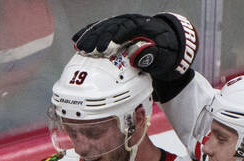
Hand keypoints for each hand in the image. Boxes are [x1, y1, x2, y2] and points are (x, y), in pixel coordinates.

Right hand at [73, 12, 196, 82]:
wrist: (167, 45)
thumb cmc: (166, 52)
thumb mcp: (166, 56)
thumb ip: (154, 56)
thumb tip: (137, 55)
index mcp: (144, 25)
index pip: (128, 27)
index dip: (117, 36)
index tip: (107, 47)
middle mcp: (131, 21)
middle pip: (112, 26)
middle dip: (100, 38)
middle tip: (89, 51)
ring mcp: (121, 25)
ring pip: (103, 27)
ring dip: (90, 37)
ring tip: (80, 48)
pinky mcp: (114, 30)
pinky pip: (99, 29)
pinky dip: (88, 34)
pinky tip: (76, 40)